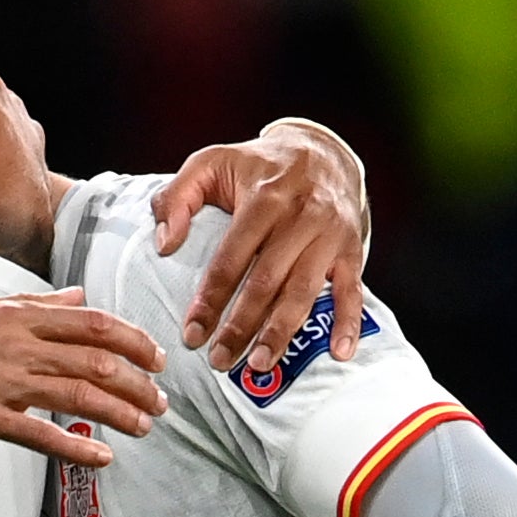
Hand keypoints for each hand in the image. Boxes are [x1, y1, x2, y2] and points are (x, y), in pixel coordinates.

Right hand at [0, 289, 164, 467]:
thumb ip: (33, 305)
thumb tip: (77, 297)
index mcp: (15, 316)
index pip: (93, 323)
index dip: (135, 341)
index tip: (156, 359)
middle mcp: (15, 344)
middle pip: (97, 361)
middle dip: (139, 384)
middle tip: (159, 403)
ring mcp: (0, 381)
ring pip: (79, 395)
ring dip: (120, 414)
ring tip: (143, 429)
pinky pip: (41, 434)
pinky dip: (77, 447)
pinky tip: (101, 458)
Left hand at [153, 119, 369, 372]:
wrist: (322, 151)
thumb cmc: (256, 165)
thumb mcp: (210, 163)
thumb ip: (177, 196)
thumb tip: (164, 244)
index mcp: (264, 197)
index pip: (232, 257)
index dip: (211, 299)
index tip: (192, 334)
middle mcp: (301, 217)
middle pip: (267, 281)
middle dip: (241, 326)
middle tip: (219, 360)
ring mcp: (330, 235)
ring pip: (304, 291)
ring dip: (281, 332)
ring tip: (259, 365)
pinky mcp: (352, 248)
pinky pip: (352, 290)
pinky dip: (348, 323)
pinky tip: (338, 353)